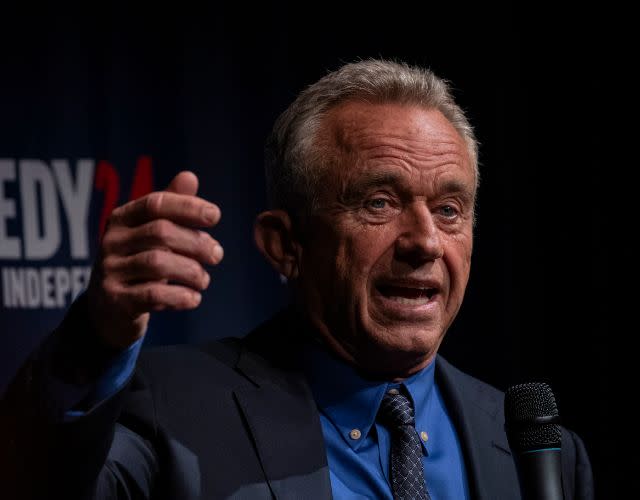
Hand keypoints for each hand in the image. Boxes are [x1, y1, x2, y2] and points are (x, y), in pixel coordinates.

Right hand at [87, 171, 222, 348]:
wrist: (107, 310)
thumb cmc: (137, 264)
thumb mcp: (150, 235)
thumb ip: (170, 208)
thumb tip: (190, 177)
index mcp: (121, 219)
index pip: (155, 203)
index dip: (187, 207)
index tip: (215, 215)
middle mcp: (111, 241)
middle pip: (160, 233)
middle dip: (195, 242)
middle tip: (217, 254)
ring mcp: (110, 271)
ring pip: (157, 263)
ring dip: (191, 271)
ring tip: (204, 279)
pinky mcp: (116, 300)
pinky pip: (152, 295)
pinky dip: (179, 296)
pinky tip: (194, 298)